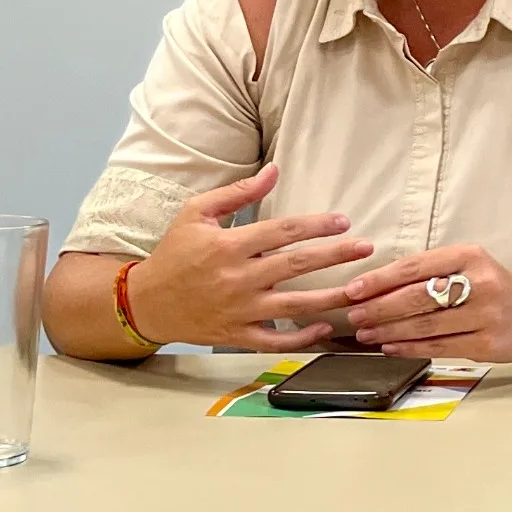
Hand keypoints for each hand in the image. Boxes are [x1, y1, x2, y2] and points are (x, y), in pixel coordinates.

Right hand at [124, 165, 372, 351]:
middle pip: (296, 266)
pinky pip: (275, 341)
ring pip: (293, 306)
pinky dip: (301, 339)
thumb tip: (273, 170)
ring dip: (330, 299)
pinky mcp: (237, 335)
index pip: (282, 231)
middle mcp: (237, 278)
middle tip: (366, 248)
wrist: (146, 302)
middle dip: (335, 256)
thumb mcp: (196, 214)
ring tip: (360, 291)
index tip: (343, 221)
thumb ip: (236, 192)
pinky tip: (324, 328)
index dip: (316, 225)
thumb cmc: (174, 254)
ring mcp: (239, 310)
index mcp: (228, 245)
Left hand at [342, 244, 511, 361]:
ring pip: (425, 325)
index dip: (380, 279)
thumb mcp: (470, 267)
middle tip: (354, 314)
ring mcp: (486, 316)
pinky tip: (390, 348)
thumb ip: (432, 272)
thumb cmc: (496, 289)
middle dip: (379, 307)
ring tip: (366, 333)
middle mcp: (481, 284)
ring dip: (388, 331)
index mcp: (471, 257)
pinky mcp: (486, 344)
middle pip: (418, 297)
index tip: (354, 289)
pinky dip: (409, 348)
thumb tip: (377, 286)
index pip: (416, 266)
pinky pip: (438, 347)